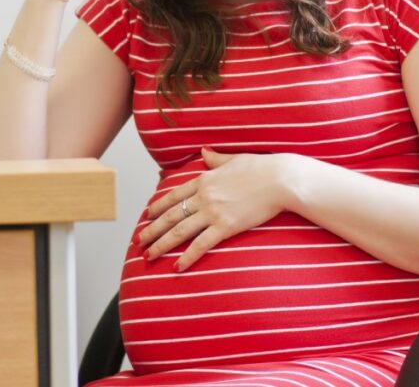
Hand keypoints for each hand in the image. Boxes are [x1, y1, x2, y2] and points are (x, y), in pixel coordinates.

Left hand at [137, 148, 298, 270]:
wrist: (280, 179)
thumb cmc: (261, 168)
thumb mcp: (233, 160)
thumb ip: (215, 159)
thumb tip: (204, 151)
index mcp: (204, 179)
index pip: (173, 196)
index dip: (158, 208)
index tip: (147, 216)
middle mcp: (203, 196)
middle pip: (171, 215)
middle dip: (152, 230)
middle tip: (138, 242)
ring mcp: (213, 212)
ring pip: (179, 231)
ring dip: (161, 245)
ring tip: (148, 256)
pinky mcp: (225, 226)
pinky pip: (201, 244)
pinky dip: (187, 257)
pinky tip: (177, 267)